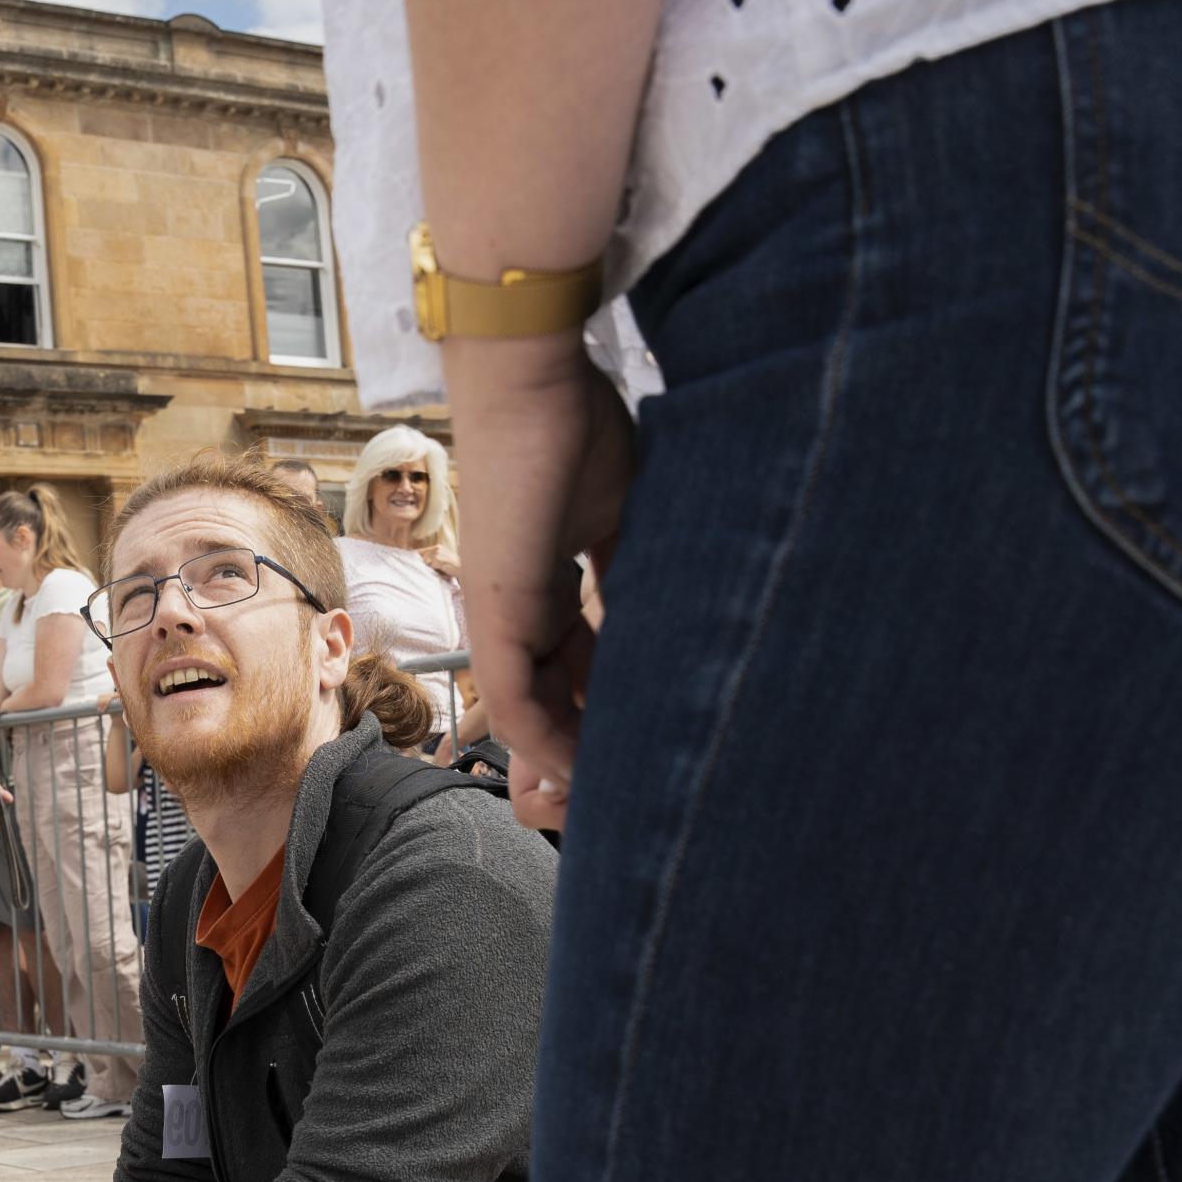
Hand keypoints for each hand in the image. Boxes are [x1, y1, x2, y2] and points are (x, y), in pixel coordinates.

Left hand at [443, 337, 636, 835]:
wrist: (532, 382)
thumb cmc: (577, 428)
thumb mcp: (627, 516)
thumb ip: (638, 570)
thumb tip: (687, 610)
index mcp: (554, 587)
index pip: (582, 673)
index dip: (611, 716)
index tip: (652, 747)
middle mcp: (522, 609)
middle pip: (553, 704)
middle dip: (585, 755)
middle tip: (623, 799)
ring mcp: (502, 613)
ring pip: (531, 713)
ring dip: (569, 760)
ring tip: (609, 798)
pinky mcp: (494, 612)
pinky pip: (514, 697)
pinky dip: (546, 738)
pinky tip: (582, 768)